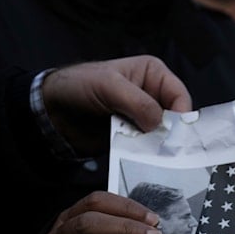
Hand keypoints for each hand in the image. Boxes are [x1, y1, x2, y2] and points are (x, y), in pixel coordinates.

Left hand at [41, 55, 192, 155]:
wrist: (54, 111)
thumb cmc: (78, 86)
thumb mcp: (109, 87)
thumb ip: (138, 102)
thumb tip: (160, 124)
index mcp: (152, 73)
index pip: (179, 95)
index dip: (181, 115)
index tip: (175, 134)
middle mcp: (152, 94)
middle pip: (175, 117)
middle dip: (171, 133)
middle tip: (166, 149)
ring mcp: (143, 116)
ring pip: (163, 134)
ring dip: (158, 146)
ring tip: (153, 156)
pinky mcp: (134, 135)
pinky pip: (149, 147)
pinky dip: (147, 154)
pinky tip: (143, 159)